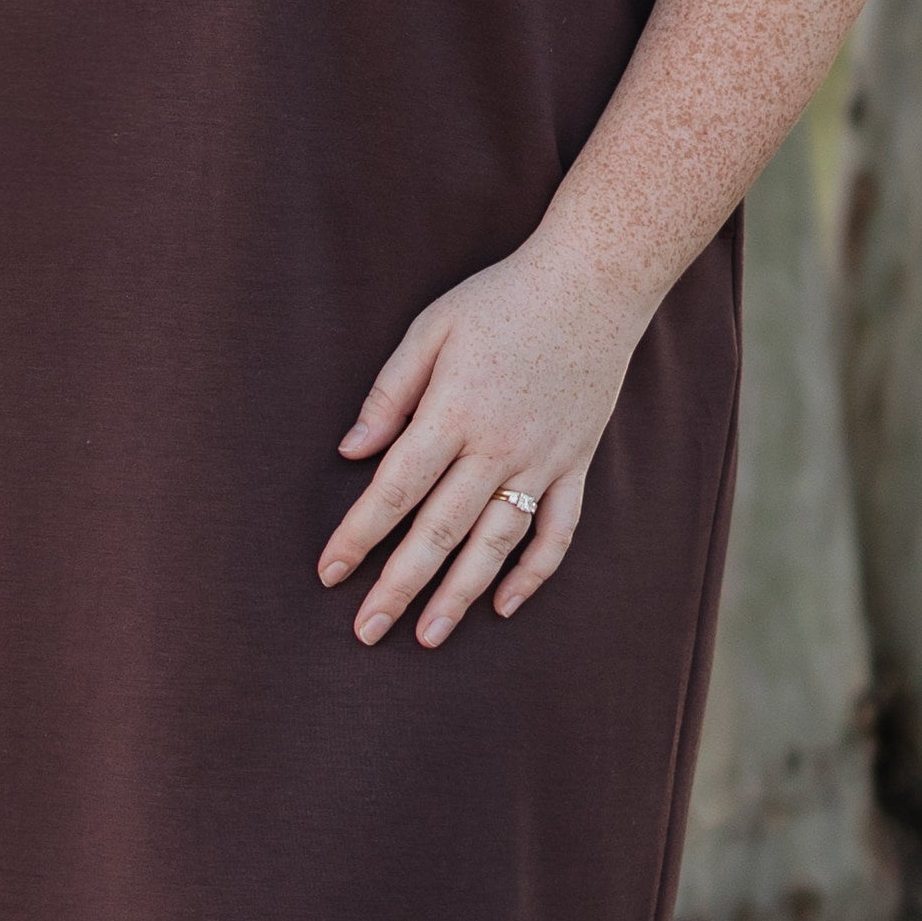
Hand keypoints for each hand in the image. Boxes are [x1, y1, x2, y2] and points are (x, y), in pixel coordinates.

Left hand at [319, 230, 647, 648]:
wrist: (593, 284)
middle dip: (399, 585)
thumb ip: (389, 392)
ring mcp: (543, 461)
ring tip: (427, 636)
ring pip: (496, 543)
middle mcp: (498, 447)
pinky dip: (534, 573)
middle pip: (440, 530)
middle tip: (366, 632)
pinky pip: (558, 532)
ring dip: (460, 594)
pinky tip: (504, 605)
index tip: (329, 574)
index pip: (395, 488)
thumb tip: (351, 451)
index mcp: (453, 412)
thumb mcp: (432, 329)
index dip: (358, 535)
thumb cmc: (501, 301)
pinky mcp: (576, 464)